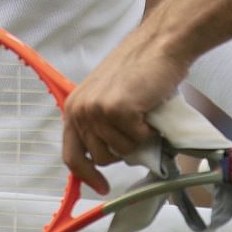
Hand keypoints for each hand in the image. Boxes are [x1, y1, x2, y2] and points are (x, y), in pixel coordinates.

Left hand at [62, 31, 190, 195]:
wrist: (160, 43)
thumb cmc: (140, 68)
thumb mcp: (106, 96)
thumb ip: (99, 124)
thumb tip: (106, 158)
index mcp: (74, 107)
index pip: (71, 155)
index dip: (87, 175)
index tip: (101, 188)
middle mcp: (81, 109)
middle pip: (101, 158)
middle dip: (122, 149)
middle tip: (137, 128)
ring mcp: (98, 110)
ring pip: (121, 152)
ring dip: (138, 138)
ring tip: (143, 112)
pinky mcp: (119, 111)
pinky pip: (139, 141)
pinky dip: (150, 130)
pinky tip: (150, 108)